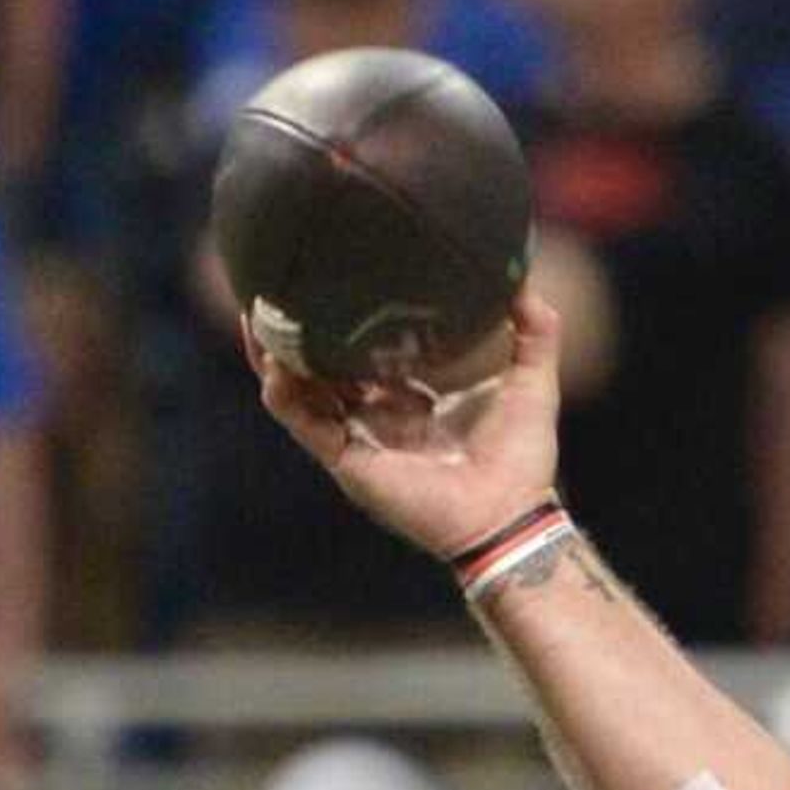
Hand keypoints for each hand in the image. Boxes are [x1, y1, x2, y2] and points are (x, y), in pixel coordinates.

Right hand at [251, 290, 563, 561]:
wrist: (509, 513)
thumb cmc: (520, 457)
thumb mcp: (530, 379)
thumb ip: (534, 329)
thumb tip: (524, 276)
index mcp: (407, 403)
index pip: (362, 357)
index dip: (343, 325)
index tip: (332, 283)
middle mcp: (375, 420)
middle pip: (318, 372)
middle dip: (294, 335)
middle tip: (277, 288)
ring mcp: (357, 441)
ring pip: (297, 394)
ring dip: (273, 357)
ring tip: (256, 316)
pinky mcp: (348, 461)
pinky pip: (302, 423)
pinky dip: (283, 394)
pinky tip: (275, 363)